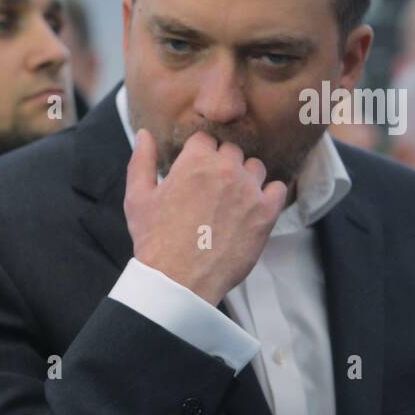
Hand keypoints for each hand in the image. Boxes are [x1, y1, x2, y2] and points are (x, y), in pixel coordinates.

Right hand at [124, 128, 287, 305]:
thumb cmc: (154, 240)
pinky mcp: (266, 213)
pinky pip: (277, 189)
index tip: (193, 174)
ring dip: (244, 178)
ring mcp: (249, 190)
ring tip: (229, 201)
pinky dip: (267, 195)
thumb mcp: (138, 198)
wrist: (179, 281)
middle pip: (231, 150)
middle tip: (209, 192)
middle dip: (220, 165)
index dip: (197, 156)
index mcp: (195, 161)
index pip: (205, 139)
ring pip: (255, 167)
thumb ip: (141, 160)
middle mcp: (226, 169)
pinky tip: (250, 209)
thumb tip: (145, 133)